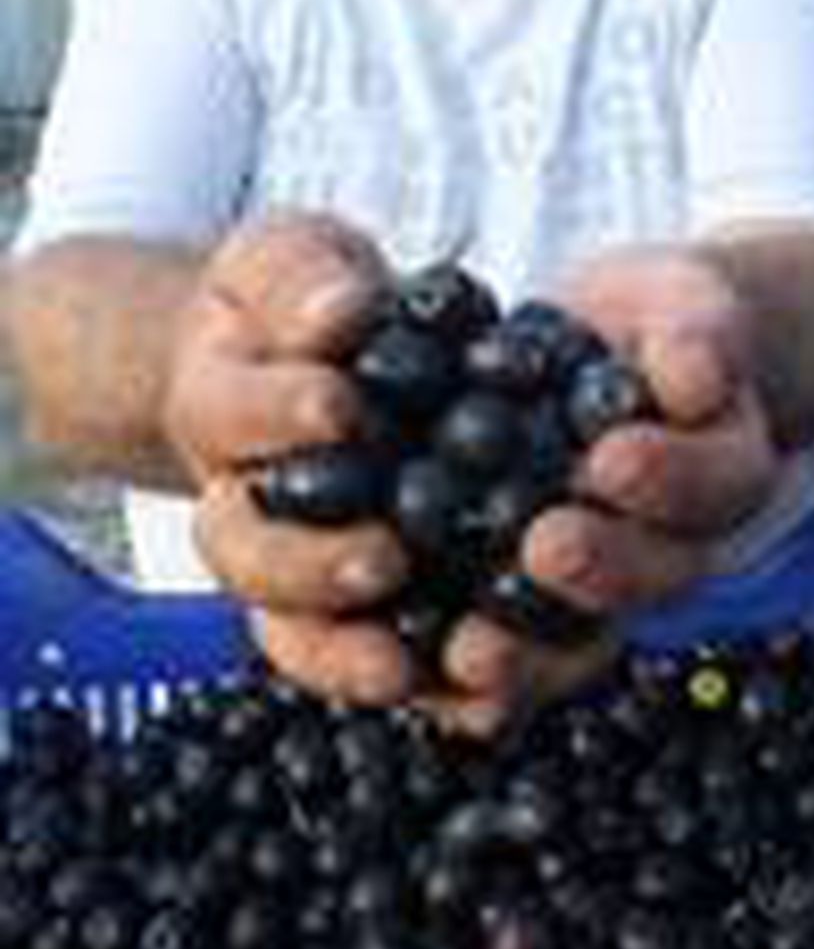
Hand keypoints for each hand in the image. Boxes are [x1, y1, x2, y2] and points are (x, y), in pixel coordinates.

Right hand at [163, 212, 416, 704]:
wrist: (299, 356)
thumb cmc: (300, 300)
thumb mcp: (292, 257)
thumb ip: (306, 279)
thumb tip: (341, 314)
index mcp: (216, 404)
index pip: (231, 413)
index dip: (280, 414)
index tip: (342, 404)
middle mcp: (240, 502)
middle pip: (245, 553)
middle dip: (311, 562)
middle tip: (384, 557)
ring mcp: (286, 568)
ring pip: (288, 630)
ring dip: (343, 653)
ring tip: (404, 662)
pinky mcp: (347, 609)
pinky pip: (356, 662)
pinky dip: (400, 684)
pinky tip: (463, 691)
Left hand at [426, 244, 780, 732]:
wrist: (621, 353)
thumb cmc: (663, 323)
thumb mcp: (688, 308)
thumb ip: (700, 338)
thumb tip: (697, 374)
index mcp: (725, 471)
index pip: (710, 484)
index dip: (666, 479)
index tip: (609, 460)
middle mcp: (672, 545)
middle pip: (651, 577)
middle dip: (599, 570)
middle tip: (544, 548)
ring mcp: (603, 581)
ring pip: (580, 638)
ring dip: (528, 655)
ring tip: (467, 651)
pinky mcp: (528, 595)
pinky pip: (512, 653)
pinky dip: (469, 680)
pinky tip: (414, 677)